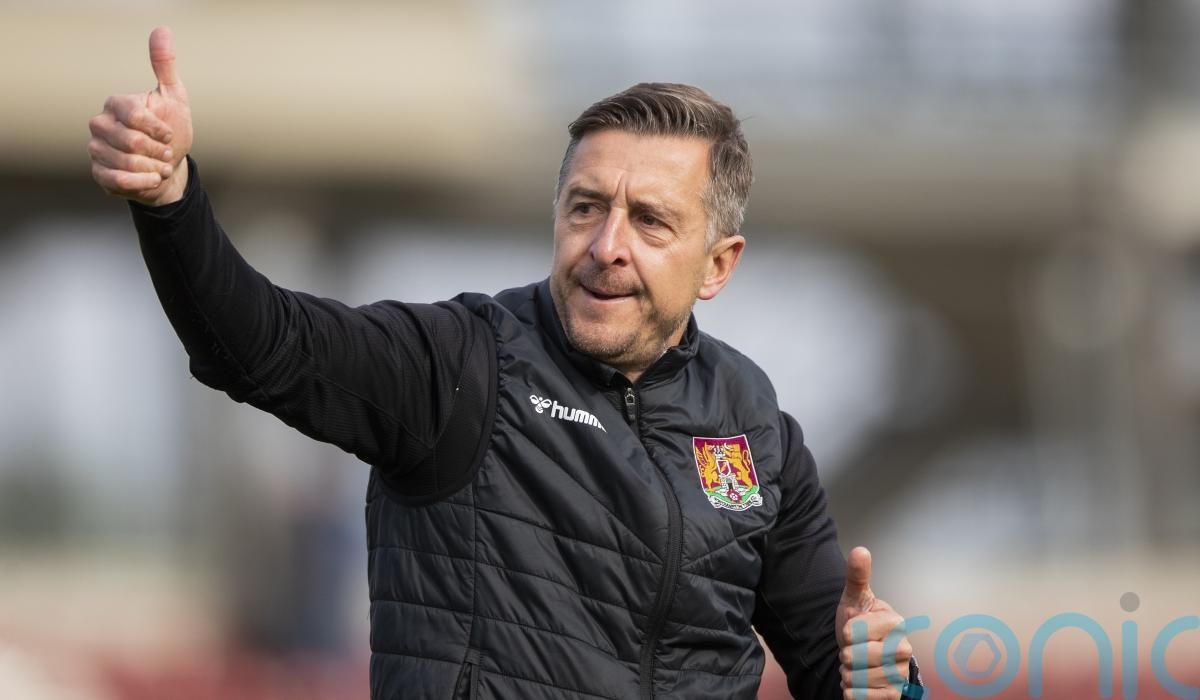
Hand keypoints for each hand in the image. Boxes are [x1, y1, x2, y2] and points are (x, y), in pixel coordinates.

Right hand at [88, 26, 192, 205]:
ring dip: (153, 167)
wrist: (169, 166)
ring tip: (161, 165)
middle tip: (167, 152)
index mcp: (116, 104)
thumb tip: (162, 30)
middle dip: (158, 150)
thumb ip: (165, 66)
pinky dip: (144, 182)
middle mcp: (100, 124)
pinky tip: (154, 178)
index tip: (170, 133)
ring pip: (125, 162)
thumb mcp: (174, 97)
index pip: (134, 115)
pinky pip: (119, 181)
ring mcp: (97, 149)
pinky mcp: (100, 173)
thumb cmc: (171, 129)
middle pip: (130, 141)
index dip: (158, 128)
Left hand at [835, 547, 913, 698]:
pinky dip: (852, 691)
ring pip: (855, 678)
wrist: (864, 655)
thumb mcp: (853, 599)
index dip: (846, 632)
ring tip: (857, 665)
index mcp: (895, 622)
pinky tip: (860, 682)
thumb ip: (857, 576)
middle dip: (845, 654)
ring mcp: (900, 673)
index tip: (853, 629)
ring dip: (848, 673)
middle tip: (854, 649)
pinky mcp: (895, 695)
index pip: (852, 632)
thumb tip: (860, 550)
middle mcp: (904, 648)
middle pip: (853, 657)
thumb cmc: (859, 625)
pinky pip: (860, 697)